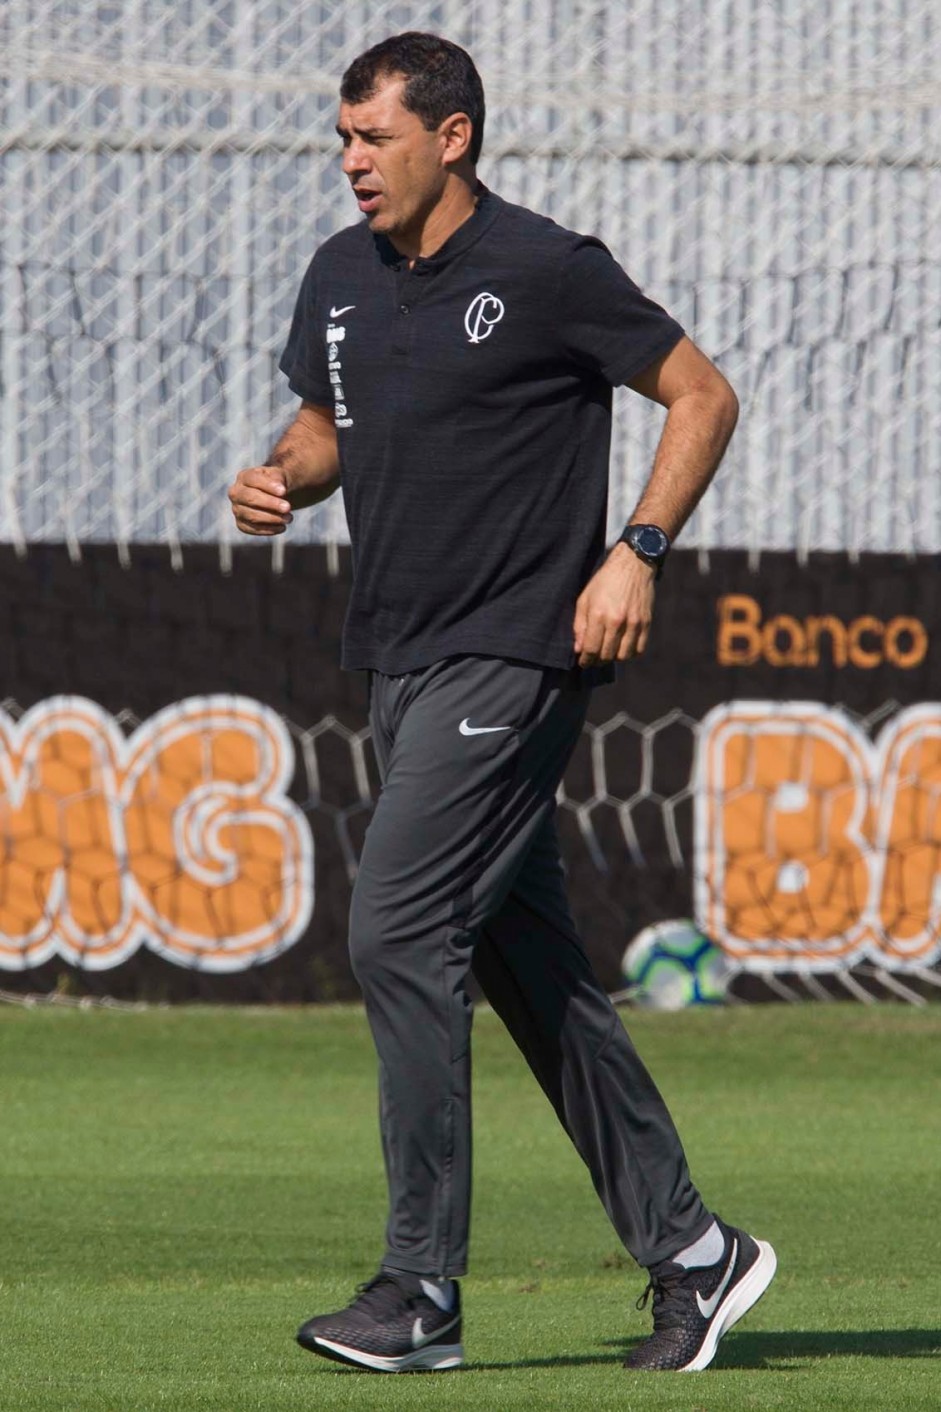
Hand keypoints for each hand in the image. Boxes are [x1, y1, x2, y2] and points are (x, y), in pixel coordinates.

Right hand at [228, 466, 293, 535]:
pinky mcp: (241, 524)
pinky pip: (252, 529)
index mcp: (244, 477)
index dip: (268, 486)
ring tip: (289, 518)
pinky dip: (268, 530)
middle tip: (288, 507)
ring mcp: (237, 509)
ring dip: (272, 518)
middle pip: (249, 498)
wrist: (276, 496)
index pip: (252, 480)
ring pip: (251, 516)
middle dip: (270, 504)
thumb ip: (278, 479)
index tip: (283, 491)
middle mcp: (236, 493)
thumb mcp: (279, 476)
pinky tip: (282, 527)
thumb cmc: (276, 483)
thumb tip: (280, 490)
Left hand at [573, 542, 655, 665]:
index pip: (591, 649)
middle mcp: (618, 621)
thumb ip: (580, 625)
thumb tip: (578, 649)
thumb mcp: (585, 599)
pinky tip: (623, 647)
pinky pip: (639, 649)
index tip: (583, 662)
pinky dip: (630, 653)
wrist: (633, 565)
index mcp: (599, 614)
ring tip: (608, 651)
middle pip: (607, 655)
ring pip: (624, 656)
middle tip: (594, 658)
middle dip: (597, 661)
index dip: (586, 660)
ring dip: (614, 657)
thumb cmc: (605, 581)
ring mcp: (634, 623)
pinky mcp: (646, 622)